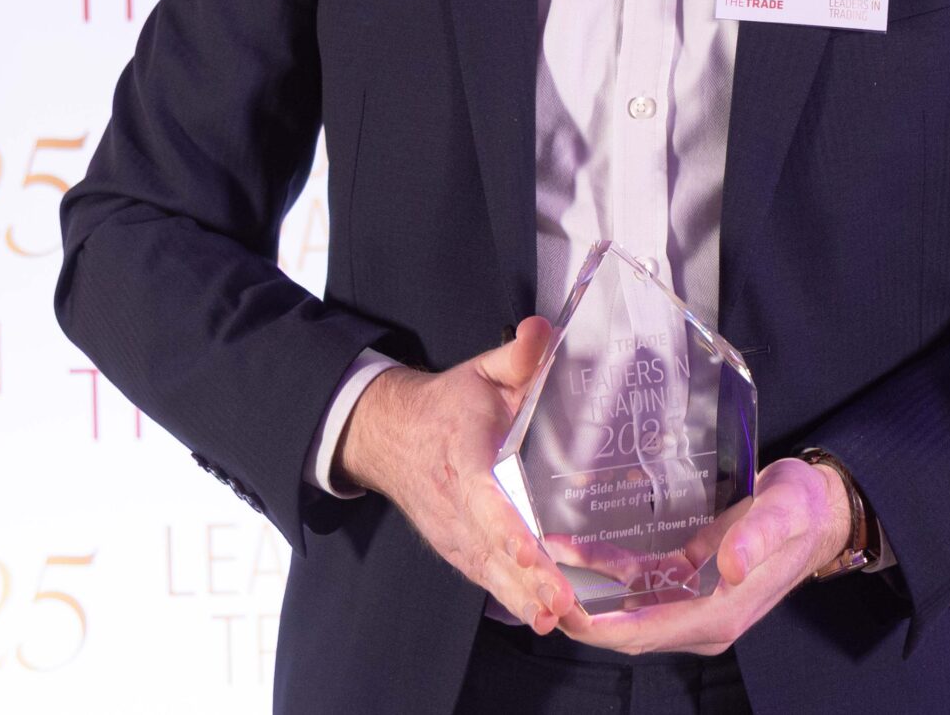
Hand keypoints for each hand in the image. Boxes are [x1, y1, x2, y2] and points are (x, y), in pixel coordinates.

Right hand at [333, 316, 584, 635]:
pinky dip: (511, 598)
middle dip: (526, 580)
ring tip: (555, 619)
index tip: (534, 551)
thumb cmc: (446, 405)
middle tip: (560, 606)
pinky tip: (541, 615)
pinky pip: (485, 576)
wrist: (389, 434)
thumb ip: (516, 355)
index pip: (486, 500)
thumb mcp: (480, 372)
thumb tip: (541, 330)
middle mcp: (455, 505)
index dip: (509, 529)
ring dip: (521, 598)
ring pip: (489, 571)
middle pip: (492, 548)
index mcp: (463, 459)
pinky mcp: (456, 547)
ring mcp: (453, 532)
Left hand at [552, 455, 851, 655]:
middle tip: (534, 582)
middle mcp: (700, 617)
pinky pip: (637, 583)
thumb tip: (729, 568)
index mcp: (720, 614)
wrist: (818, 509)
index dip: (601, 627)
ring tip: (540, 564)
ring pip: (626, 607)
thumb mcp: (783, 514)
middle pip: (627, 629)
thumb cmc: (802, 510)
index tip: (561, 609)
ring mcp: (692, 601)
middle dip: (580, 612)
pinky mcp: (686, 579)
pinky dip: (604, 570)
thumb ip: (756, 538)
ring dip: (585, 592)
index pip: (646, 632)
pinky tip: (571, 547)